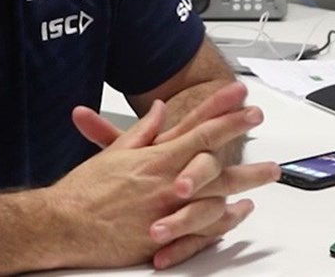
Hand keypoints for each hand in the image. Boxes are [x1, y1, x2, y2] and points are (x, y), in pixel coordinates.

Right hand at [70, 82, 280, 268]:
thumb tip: (159, 111)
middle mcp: (167, 181)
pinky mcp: (167, 236)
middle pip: (216, 158)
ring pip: (218, 192)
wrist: (66, 224)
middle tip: (260, 122)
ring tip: (269, 171)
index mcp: (155, 158)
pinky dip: (226, 219)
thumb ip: (142, 132)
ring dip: (246, 180)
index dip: (223, 112)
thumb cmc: (84, 191)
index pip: (198, 128)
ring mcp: (170, 209)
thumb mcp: (114, 153)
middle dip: (241, 137)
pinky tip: (241, 211)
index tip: (242, 100)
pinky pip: (206, 228)